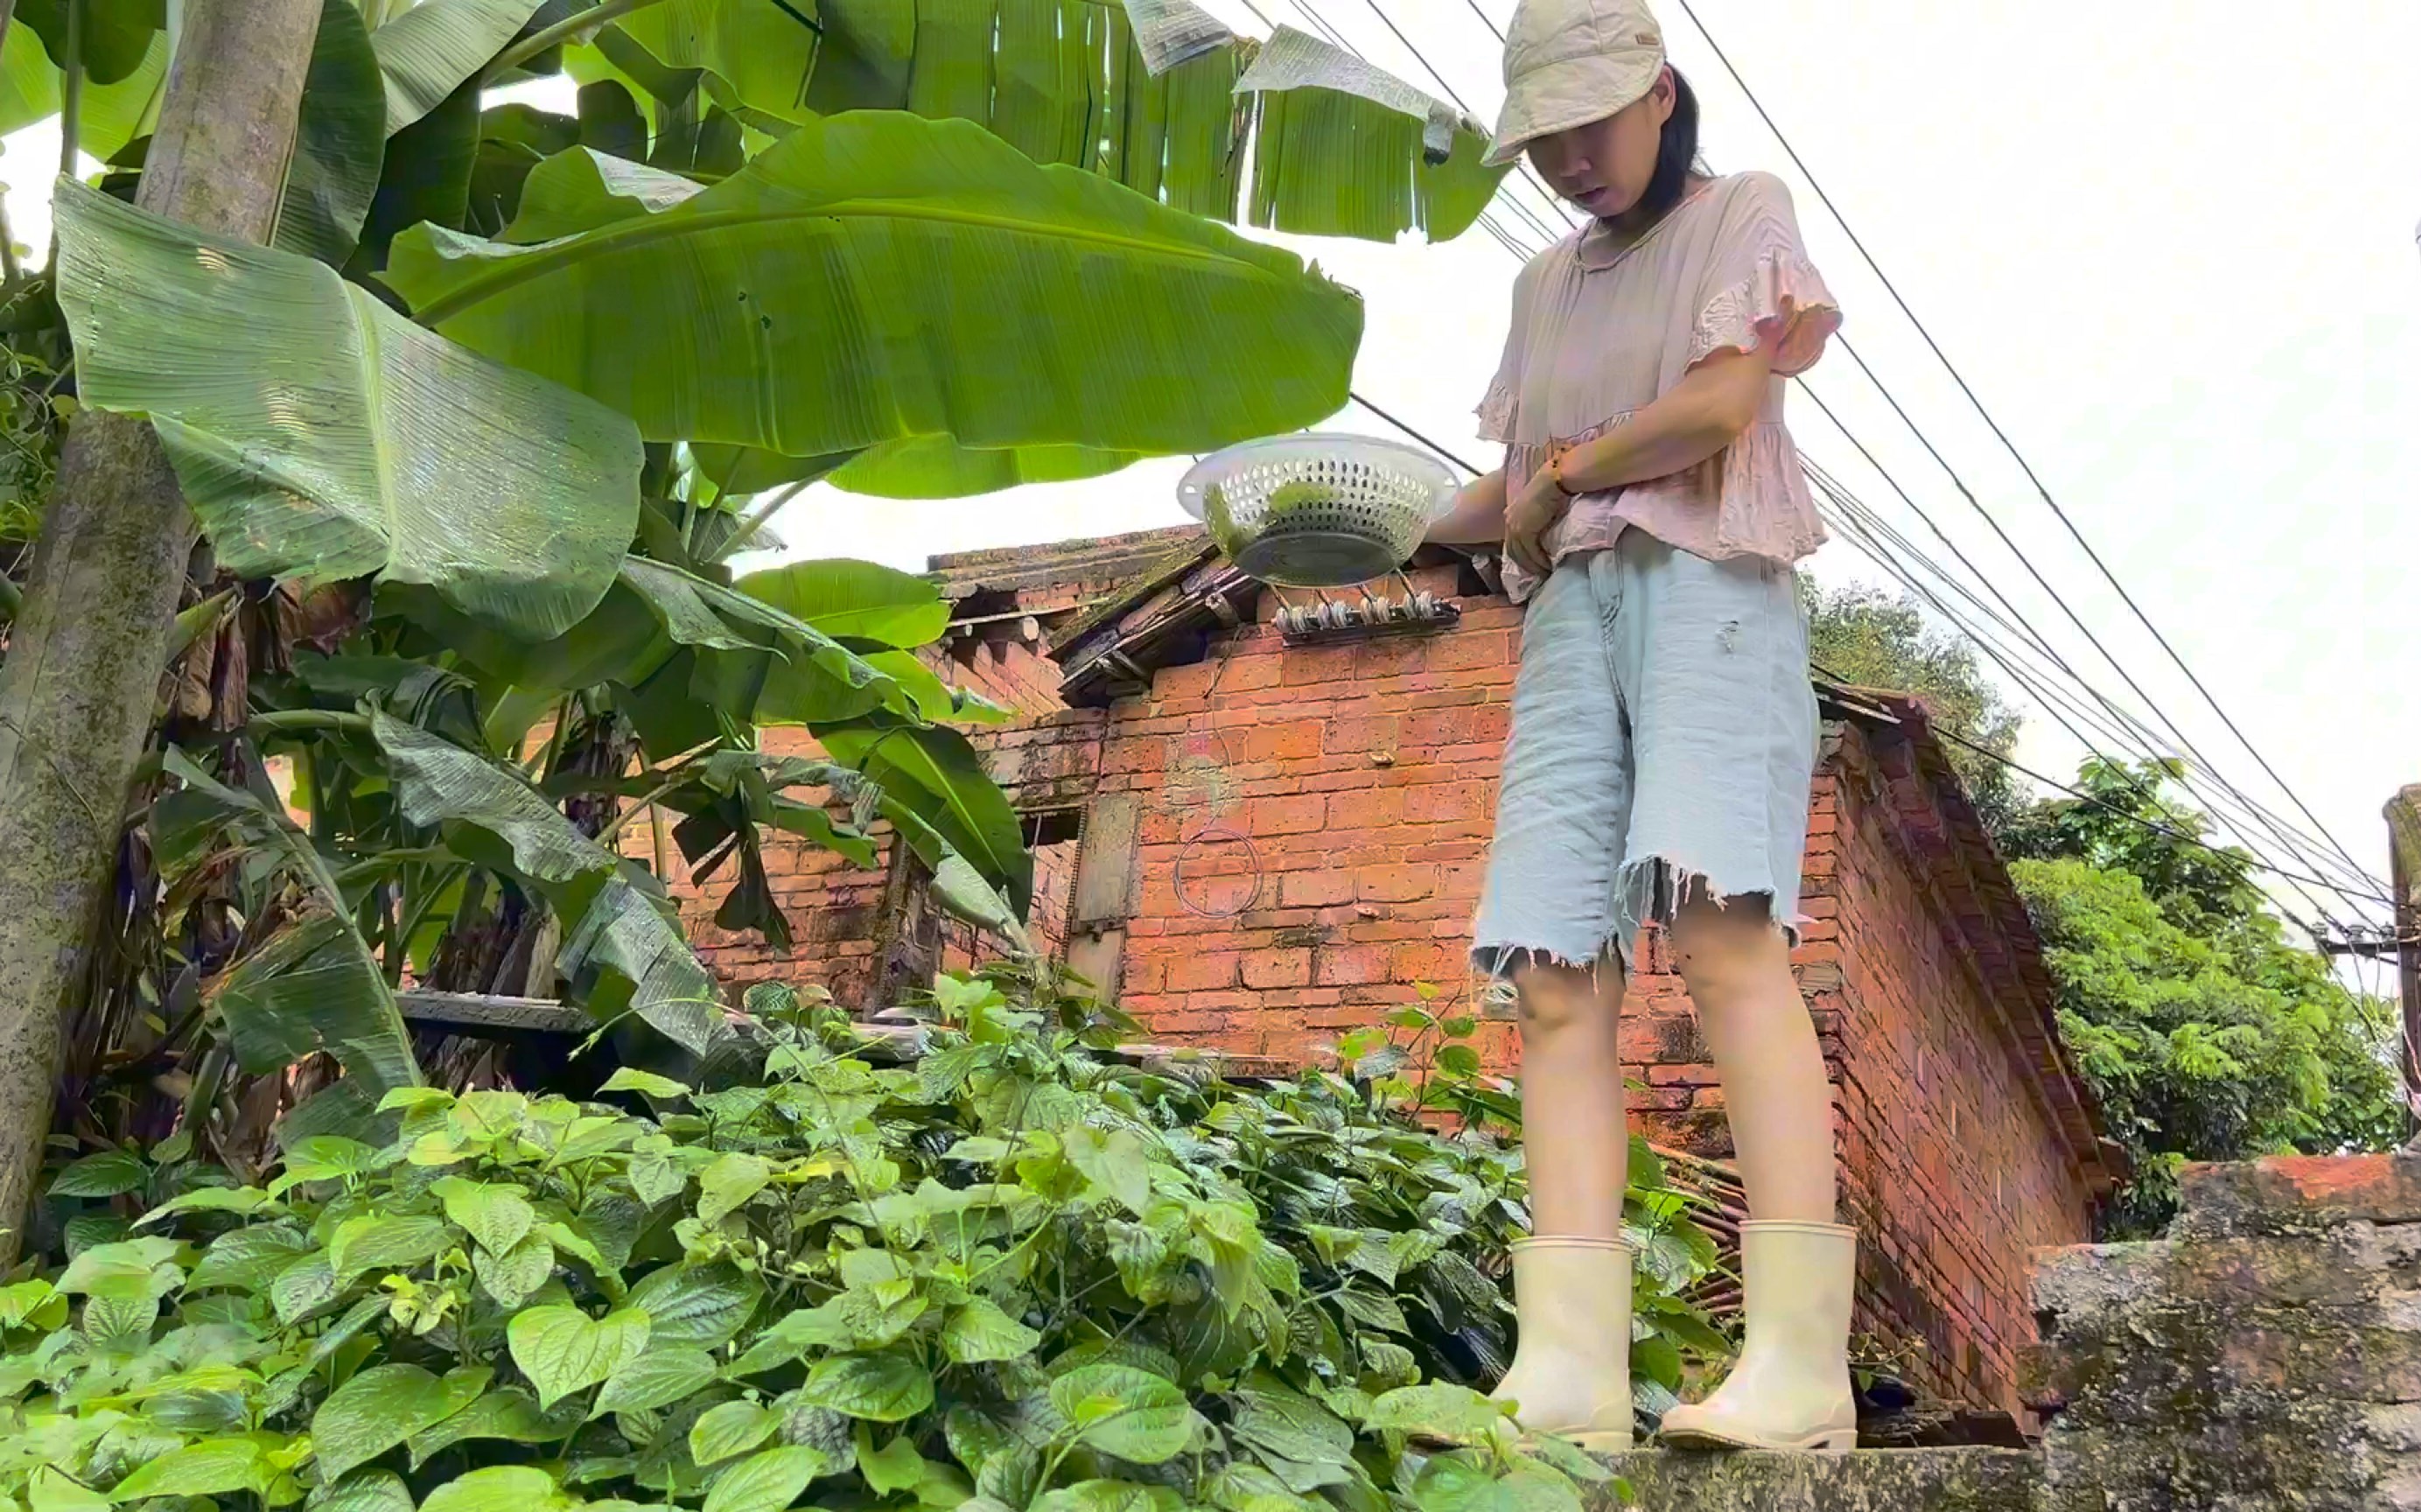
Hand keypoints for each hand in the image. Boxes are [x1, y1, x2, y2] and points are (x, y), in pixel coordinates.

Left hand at [1503, 457, 1570, 579]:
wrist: (1553, 481)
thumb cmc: (1550, 489)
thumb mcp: (1538, 506)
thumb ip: (1535, 519)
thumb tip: (1542, 530)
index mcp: (1510, 515)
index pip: (1512, 542)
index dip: (1520, 555)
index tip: (1531, 565)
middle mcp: (1509, 522)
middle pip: (1513, 552)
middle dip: (1525, 566)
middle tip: (1538, 575)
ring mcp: (1515, 527)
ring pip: (1521, 555)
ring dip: (1533, 567)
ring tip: (1544, 575)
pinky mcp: (1525, 531)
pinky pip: (1530, 553)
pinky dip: (1539, 562)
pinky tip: (1547, 567)